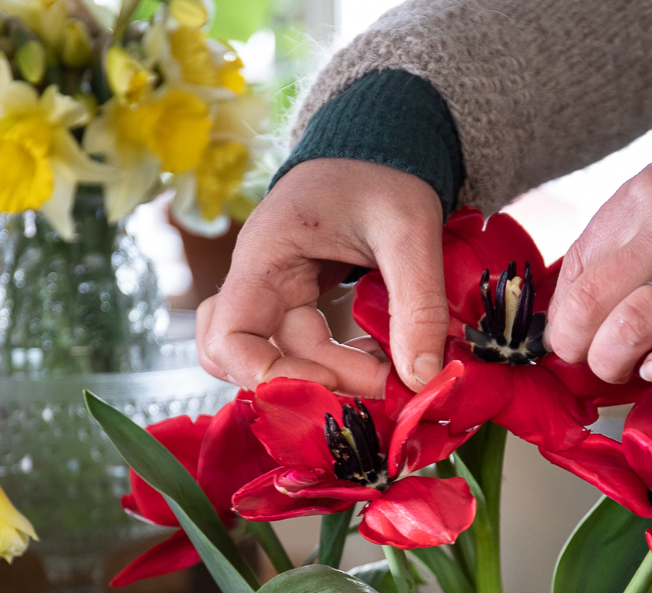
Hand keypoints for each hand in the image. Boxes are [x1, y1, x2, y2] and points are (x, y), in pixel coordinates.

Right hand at [196, 159, 448, 394]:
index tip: (329, 387)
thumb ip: (418, 305)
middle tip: (386, 387)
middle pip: (263, 360)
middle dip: (321, 385)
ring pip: (290, 362)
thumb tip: (423, 381)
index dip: (267, 377)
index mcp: (265, 256)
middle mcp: (261, 282)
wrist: (386, 147)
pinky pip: (313, 353)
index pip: (228, 338)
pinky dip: (347, 367)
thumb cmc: (387, 173)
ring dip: (336, 381)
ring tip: (392, 376)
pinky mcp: (305, 306)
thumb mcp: (411, 231)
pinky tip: (387, 362)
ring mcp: (280, 296)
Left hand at [544, 134, 651, 385]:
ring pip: (636, 323)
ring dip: (616, 362)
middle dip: (580, 348)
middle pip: (592, 301)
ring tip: (629, 368)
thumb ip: (626, 238)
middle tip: (594, 362)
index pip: (577, 269)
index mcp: (645, 198)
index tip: (574, 338)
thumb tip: (576, 299)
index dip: (565, 317)